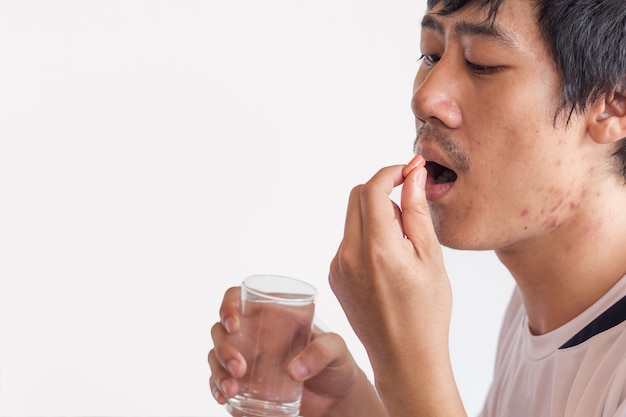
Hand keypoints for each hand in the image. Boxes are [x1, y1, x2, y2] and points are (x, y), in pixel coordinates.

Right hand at [208, 287, 385, 416]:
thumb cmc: (337, 363)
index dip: (228, 305)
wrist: (337, 399)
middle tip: (239, 368)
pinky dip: (216, 388)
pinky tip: (224, 398)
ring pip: (216, 356)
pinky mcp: (246, 383)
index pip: (239, 297)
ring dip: (217, 371)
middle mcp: (255, 333)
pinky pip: (220, 381)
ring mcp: (248, 358)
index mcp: (273, 314)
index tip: (233, 325)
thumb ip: (321, 352)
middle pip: (222, 330)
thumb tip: (294, 369)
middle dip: (223, 348)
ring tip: (232, 390)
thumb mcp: (337, 349)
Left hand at [329, 157, 463, 415]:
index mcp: (377, 247)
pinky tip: (387, 261)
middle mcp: (349, 254)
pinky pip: (348, 241)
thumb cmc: (427, 311)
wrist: (405, 358)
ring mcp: (338, 267)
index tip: (410, 171)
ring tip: (403, 243)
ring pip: (352, 219)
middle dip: (382, 190)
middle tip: (409, 203)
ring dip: (374, 215)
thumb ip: (417, 210)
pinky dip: (366, 236)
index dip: (392, 172)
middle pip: (357, 197)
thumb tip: (413, 174)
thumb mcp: (431, 257)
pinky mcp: (334, 277)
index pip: (372, 188)